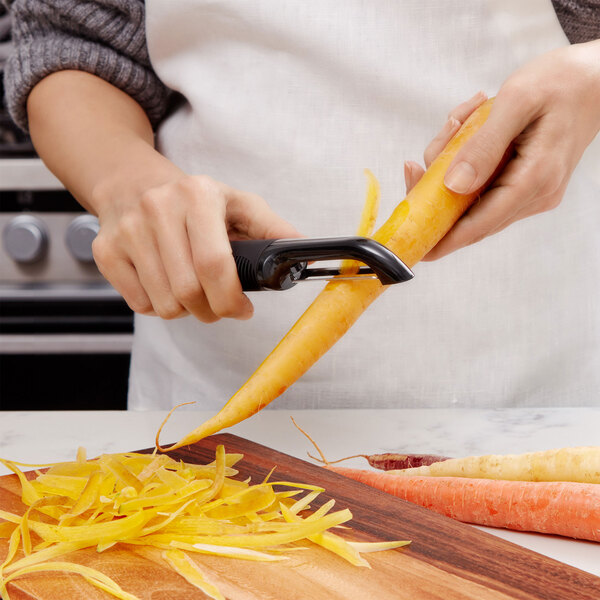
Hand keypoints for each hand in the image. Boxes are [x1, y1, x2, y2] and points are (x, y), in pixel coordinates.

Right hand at [92, 166, 300, 321]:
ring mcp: (127, 231)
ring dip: (186, 311)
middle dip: (211, 311)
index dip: (231, 299)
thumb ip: (272, 230)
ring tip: (193, 291)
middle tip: (219, 306)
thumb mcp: (237, 203)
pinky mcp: (105, 252)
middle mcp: (158, 209)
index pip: (214, 265)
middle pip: (188, 292)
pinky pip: (139, 304)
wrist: (132, 184)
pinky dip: (159, 306)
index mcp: (197, 195)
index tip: (242, 310)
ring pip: (164, 304)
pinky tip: (166, 285)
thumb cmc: (194, 199)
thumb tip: (304, 254)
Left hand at [405, 40, 599, 260]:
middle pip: (470, 215)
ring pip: (471, 199)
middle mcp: (535, 195)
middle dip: (434, 193)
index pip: (479, 224)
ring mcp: (531, 193)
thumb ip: (483, 146)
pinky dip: (465, 162)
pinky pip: (481, 185)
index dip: (443, 239)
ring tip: (460, 123)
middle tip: (415, 163)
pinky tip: (469, 127)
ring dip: (451, 168)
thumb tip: (452, 187)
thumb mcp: (516, 101)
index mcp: (535, 178)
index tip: (414, 246)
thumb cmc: (561, 81)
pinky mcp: (524, 185)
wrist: (597, 77)